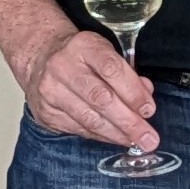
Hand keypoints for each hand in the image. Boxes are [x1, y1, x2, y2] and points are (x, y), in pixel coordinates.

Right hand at [20, 24, 158, 151]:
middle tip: (148, 138)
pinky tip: (114, 138)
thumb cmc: (81, 57)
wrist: (40, 58)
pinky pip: (78, 129)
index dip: (133, 92)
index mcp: (83, 46)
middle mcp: (63, 66)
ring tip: (135, 142)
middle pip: (100, 98)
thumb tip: (144, 102)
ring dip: (116, 134)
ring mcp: (50, 90)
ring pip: (89, 118)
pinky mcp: (45, 111)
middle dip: (128, 122)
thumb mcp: (105, 53)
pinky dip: (100, 136)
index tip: (149, 110)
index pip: (111, 69)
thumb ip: (127, 75)